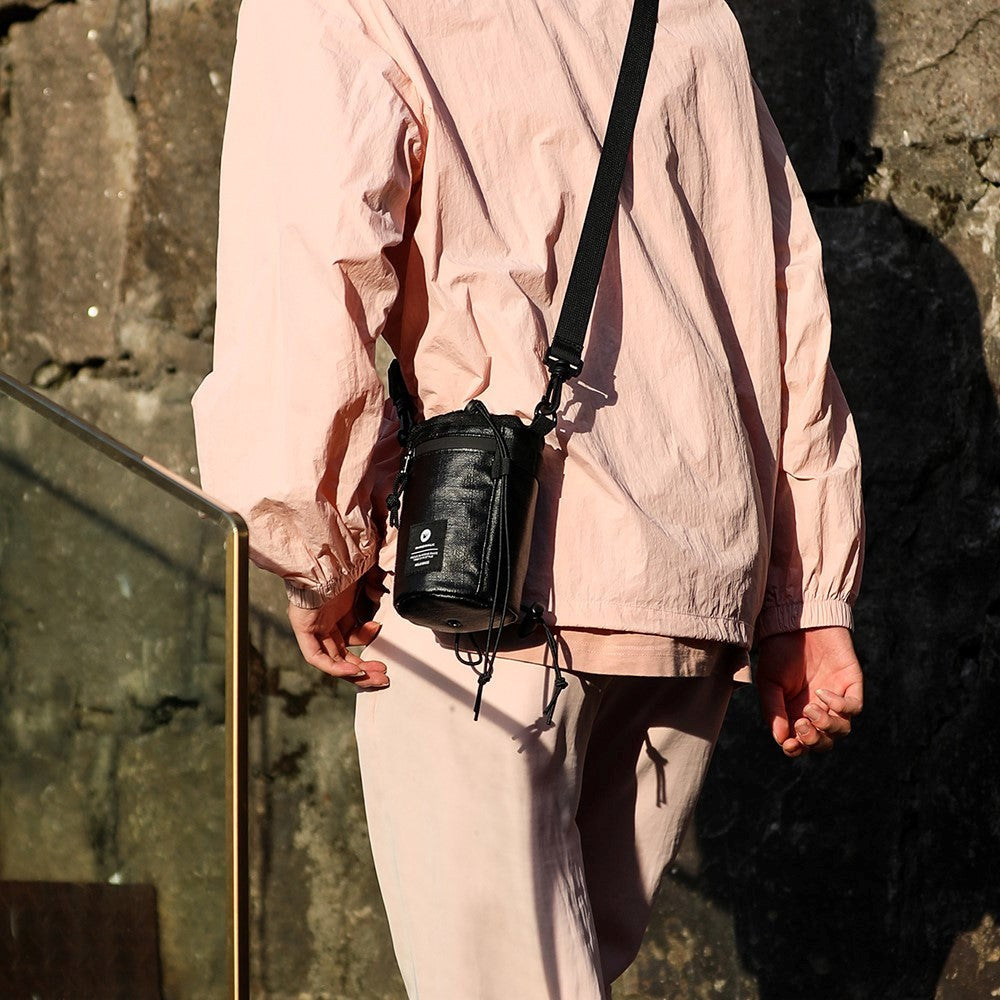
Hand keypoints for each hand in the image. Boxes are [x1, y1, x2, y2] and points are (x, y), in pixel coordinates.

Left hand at [286, 566, 388, 689]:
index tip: (383, 647)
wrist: (325, 556)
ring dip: (353, 672)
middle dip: (365, 668)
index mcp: (339, 611)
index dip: (368, 645)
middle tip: (382, 676)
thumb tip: (384, 591)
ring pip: (332, 660)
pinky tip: (353, 670)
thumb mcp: (366, 580)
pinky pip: (316, 657)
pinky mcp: (302, 629)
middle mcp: (325, 621)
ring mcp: (313, 626)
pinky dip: (334, 667)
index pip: (352, 638)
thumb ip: (376, 589)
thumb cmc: (343, 562)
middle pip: (343, 655)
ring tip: (373, 677)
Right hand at [755, 626, 862, 757]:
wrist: (796, 622)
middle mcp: (818, 710)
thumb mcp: (768, 682)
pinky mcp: (851, 685)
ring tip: (810, 709)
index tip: (789, 743)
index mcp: (795, 713)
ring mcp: (837, 698)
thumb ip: (773, 709)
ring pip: (841, 729)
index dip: (797, 749)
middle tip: (801, 724)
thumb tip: (780, 739)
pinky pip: (854, 708)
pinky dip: (840, 707)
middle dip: (814, 741)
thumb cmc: (779, 651)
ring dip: (826, 726)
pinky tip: (822, 692)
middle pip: (824, 742)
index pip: (801, 742)